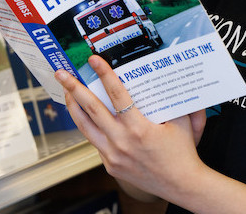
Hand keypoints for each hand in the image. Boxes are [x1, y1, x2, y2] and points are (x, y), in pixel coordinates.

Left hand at [55, 55, 205, 199]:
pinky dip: (89, 126)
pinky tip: (86, 116)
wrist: (181, 184)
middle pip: (91, 109)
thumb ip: (171, 99)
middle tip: (63, 74)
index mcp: (138, 129)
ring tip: (66, 92)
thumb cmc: (182, 153)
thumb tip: (165, 78)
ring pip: (85, 127)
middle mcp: (121, 142)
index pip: (117, 95)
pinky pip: (95, 141)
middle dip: (74, 88)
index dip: (105, 75)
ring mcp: (112, 155)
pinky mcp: (110, 165)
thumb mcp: (181, 121)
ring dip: (74, 107)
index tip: (94, 61)